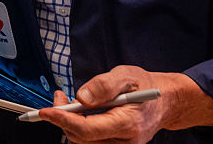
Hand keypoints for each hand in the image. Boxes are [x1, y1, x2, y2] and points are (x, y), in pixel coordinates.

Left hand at [38, 66, 170, 143]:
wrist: (166, 101)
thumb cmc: (146, 85)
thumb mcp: (126, 75)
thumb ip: (103, 85)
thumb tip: (82, 97)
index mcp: (128, 123)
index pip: (88, 130)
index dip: (64, 121)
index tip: (46, 111)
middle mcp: (126, 141)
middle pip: (82, 138)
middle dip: (63, 118)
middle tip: (59, 97)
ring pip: (84, 142)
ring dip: (70, 123)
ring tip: (70, 103)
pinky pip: (91, 141)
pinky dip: (80, 128)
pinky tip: (81, 112)